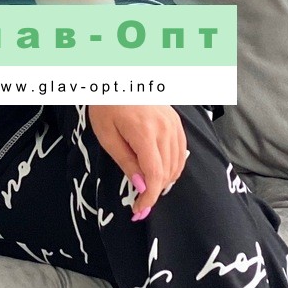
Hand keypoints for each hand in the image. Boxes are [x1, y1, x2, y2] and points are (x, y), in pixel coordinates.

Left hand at [86, 104, 188, 219]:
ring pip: (177, 164)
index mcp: (145, 133)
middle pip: (167, 172)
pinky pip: (180, 152)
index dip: (149, 198)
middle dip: (153, 192)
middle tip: (138, 203)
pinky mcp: (177, 122)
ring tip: (146, 187)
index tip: (138, 211)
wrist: (120, 77)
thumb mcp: (107, 135)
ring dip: (163, 181)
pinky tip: (158, 172)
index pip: (154, 175)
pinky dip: (172, 167)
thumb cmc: (107, 104)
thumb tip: (141, 186)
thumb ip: (126, 161)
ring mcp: (174, 125)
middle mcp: (166, 130)